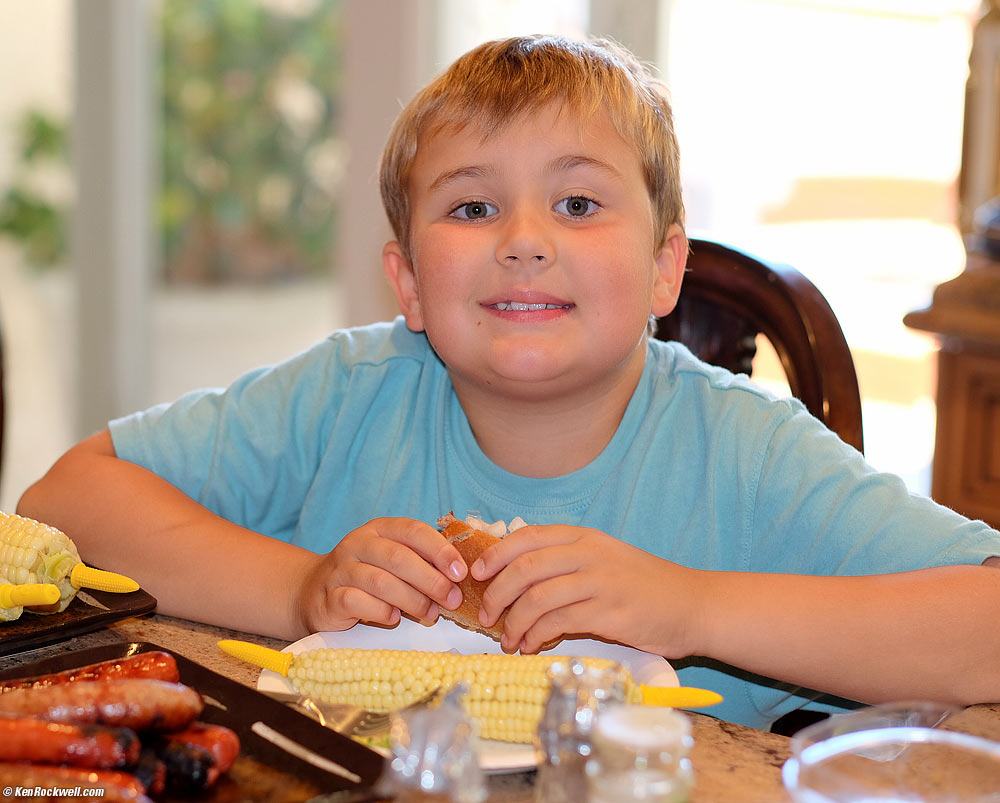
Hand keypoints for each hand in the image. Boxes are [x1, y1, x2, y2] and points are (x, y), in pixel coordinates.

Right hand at [295, 517, 466, 633]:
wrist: (314, 592)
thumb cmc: (367, 576)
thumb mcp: (392, 559)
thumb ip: (421, 561)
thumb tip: (458, 577)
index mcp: (379, 528)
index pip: (413, 531)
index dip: (440, 550)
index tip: (461, 572)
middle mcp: (358, 543)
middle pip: (400, 558)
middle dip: (431, 581)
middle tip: (451, 599)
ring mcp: (341, 569)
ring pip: (382, 582)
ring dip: (413, 601)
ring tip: (430, 614)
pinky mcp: (330, 597)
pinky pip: (359, 603)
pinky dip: (382, 612)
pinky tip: (394, 618)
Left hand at [473, 524, 699, 655]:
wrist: (693, 604)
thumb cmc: (646, 585)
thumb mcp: (605, 559)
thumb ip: (567, 561)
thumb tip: (518, 578)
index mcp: (584, 537)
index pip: (527, 536)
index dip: (496, 554)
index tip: (477, 573)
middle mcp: (588, 553)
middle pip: (524, 567)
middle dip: (496, 593)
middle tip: (485, 616)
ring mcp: (598, 581)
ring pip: (536, 597)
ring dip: (513, 622)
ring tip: (507, 639)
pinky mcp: (608, 611)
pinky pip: (557, 622)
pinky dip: (535, 635)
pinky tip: (530, 646)